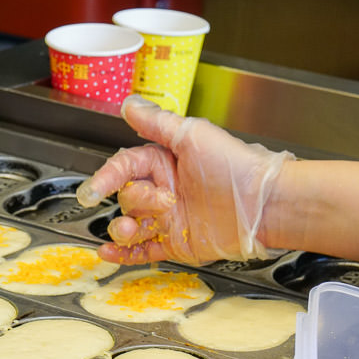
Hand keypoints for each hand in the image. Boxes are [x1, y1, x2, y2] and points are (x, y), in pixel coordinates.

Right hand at [76, 95, 293, 264]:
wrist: (264, 205)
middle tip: (159, 203)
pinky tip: (107, 252)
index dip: (106, 178)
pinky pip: (140, 251)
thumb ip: (156, 123)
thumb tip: (128, 105)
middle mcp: (162, 191)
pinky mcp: (174, 244)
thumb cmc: (236, 166)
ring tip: (131, 230)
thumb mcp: (192, 136)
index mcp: (163, 163)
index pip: (123, 168)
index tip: (94, 189)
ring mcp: (167, 219)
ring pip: (128, 225)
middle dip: (133, 202)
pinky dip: (122, 253)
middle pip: (125, 198)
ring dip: (121, 229)